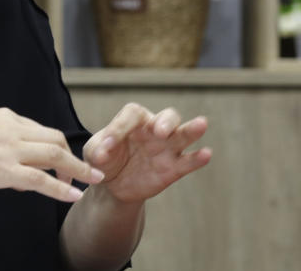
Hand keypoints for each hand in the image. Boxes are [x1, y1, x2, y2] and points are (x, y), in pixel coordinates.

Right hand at [0, 107, 103, 202]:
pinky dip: (62, 187)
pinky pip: (41, 179)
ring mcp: (8, 148)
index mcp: (3, 118)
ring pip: (54, 154)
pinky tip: (74, 195)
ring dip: (77, 168)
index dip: (55, 146)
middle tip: (86, 171)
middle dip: (73, 155)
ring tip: (92, 180)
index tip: (63, 161)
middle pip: (54, 138)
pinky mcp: (3, 169)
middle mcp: (10, 128)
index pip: (39, 129)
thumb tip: (14, 170)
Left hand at [83, 103, 210, 203]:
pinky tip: (206, 154)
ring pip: (183, 134)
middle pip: (167, 116)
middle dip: (166, 121)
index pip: (132, 115)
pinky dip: (198, 158)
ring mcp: (166, 148)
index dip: (120, 127)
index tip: (107, 145)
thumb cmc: (104, 160)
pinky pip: (188, 161)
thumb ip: (97, 150)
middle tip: (160, 130)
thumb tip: (103, 153)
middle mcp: (153, 130)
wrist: (113, 185)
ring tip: (201, 123)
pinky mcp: (173, 168)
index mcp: (131, 121)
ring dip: (192, 129)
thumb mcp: (93, 154)